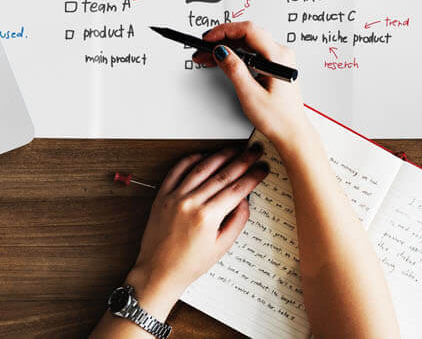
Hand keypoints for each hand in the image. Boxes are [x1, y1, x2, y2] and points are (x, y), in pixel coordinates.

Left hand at [124, 146, 269, 317]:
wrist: (159, 271)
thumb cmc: (188, 264)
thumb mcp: (221, 247)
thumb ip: (237, 221)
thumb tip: (245, 200)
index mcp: (207, 217)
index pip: (237, 189)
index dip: (253, 177)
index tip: (262, 169)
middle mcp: (190, 203)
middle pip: (222, 175)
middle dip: (242, 161)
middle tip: (254, 152)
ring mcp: (175, 197)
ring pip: (201, 168)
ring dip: (220, 156)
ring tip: (233, 150)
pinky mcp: (162, 195)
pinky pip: (177, 170)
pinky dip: (191, 160)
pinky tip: (203, 156)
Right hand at [194, 21, 312, 154]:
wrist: (291, 133)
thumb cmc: (278, 119)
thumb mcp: (250, 95)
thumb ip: (234, 69)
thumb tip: (221, 51)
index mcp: (278, 57)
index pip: (248, 31)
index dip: (224, 31)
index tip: (208, 39)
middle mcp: (280, 54)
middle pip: (247, 35)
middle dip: (222, 39)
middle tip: (203, 49)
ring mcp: (278, 59)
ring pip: (248, 43)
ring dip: (227, 47)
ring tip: (207, 56)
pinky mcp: (273, 65)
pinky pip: (252, 52)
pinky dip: (235, 54)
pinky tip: (222, 60)